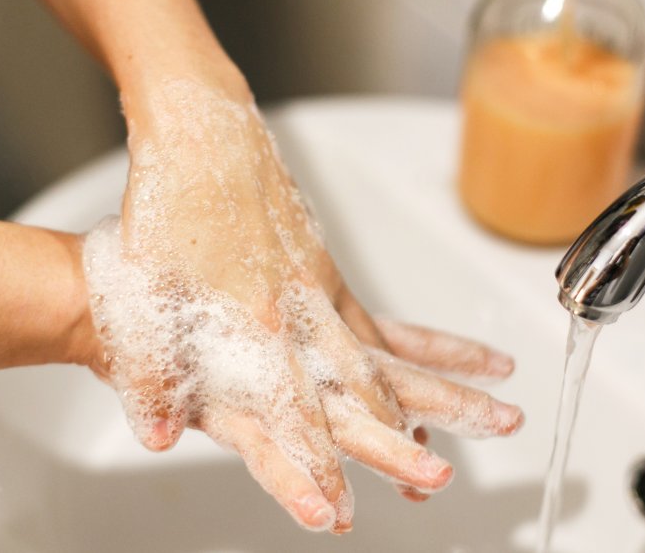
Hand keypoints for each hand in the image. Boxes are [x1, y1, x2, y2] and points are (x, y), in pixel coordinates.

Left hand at [83, 79, 522, 532]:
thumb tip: (156, 433)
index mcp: (260, 322)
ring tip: (501, 400)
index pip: (295, 415)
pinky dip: (429, 347)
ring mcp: (323, 289)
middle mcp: (306, 310)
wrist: (201, 131)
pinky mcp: (327, 272)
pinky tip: (460, 357)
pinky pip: (388, 323)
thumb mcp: (142, 296)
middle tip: (440, 478)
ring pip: (392, 354)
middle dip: (404, 440)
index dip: (314, 469)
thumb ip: (151, 373)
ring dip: (444, 388)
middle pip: (367, 388)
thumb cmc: (168, 206)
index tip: (335, 513)